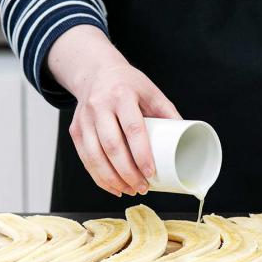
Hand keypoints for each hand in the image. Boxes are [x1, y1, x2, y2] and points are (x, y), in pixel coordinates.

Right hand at [48, 25, 180, 196]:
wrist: (96, 72)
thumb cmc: (128, 83)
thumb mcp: (151, 90)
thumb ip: (167, 112)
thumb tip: (186, 138)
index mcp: (123, 95)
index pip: (133, 128)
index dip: (142, 154)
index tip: (151, 173)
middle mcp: (100, 106)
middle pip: (112, 146)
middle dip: (127, 173)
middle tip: (142, 188)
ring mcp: (84, 119)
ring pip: (95, 156)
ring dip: (112, 179)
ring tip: (129, 190)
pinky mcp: (75, 129)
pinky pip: (85, 158)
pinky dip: (98, 177)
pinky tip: (112, 186)